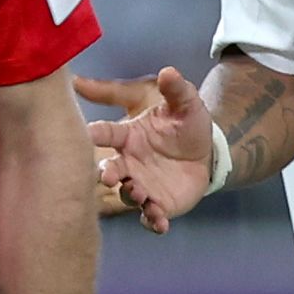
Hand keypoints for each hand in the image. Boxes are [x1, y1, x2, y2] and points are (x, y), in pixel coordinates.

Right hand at [91, 68, 211, 232]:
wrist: (209, 150)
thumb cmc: (185, 122)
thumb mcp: (183, 101)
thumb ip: (173, 87)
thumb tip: (167, 70)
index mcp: (127, 136)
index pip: (104, 133)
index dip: (94, 134)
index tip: (84, 134)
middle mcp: (128, 162)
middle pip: (109, 170)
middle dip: (107, 174)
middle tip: (108, 176)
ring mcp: (141, 184)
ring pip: (127, 194)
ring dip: (131, 195)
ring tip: (141, 194)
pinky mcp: (158, 204)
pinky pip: (150, 216)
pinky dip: (153, 222)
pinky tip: (160, 224)